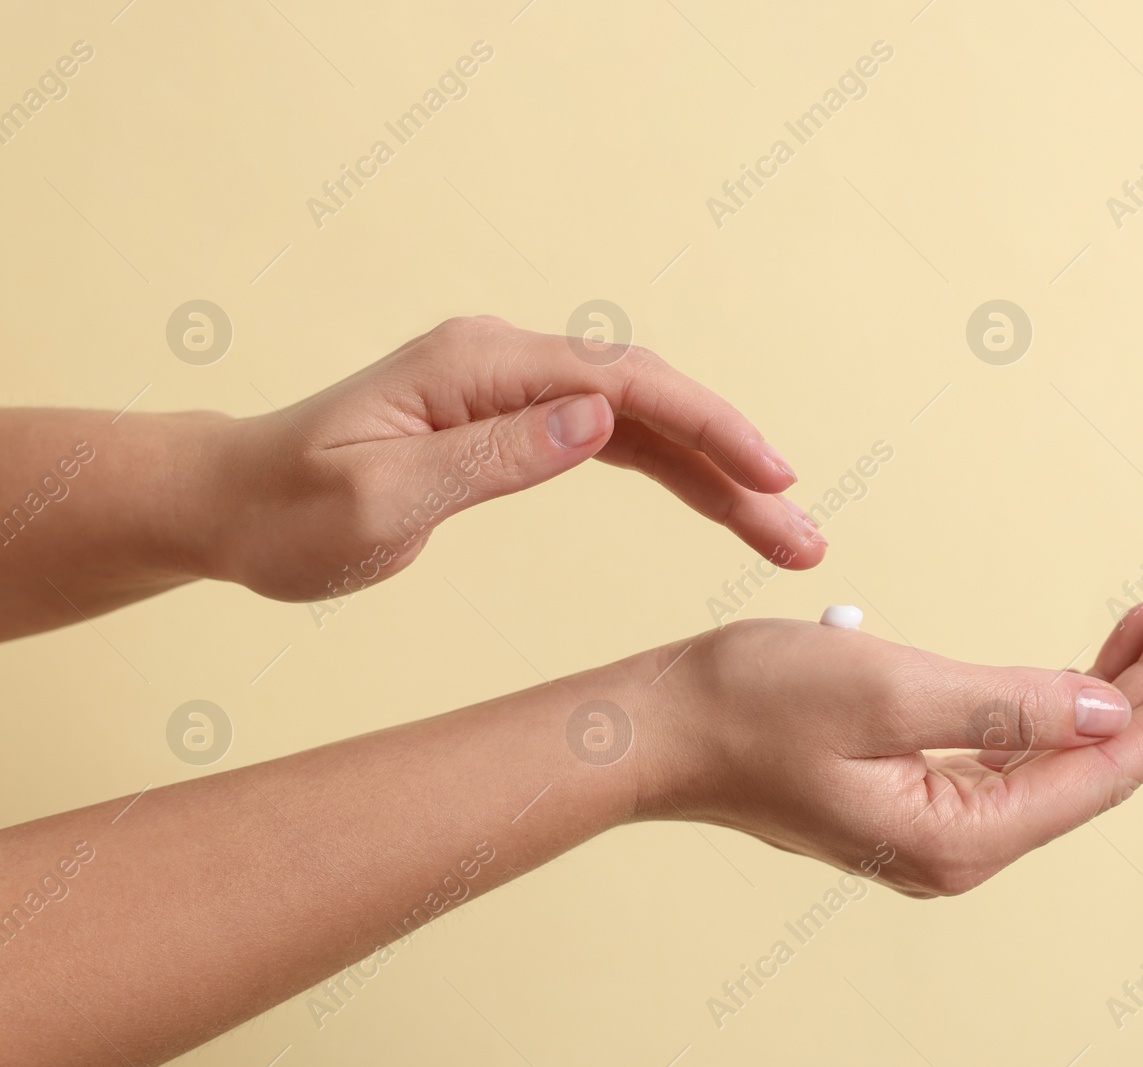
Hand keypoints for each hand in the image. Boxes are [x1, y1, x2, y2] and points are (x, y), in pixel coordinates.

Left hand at [208, 315, 825, 600]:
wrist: (230, 502)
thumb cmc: (286, 510)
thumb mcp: (377, 502)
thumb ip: (492, 461)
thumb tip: (600, 420)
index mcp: (477, 366)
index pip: (622, 384)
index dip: (710, 427)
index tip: (773, 477)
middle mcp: (506, 362)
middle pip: (653, 401)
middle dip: (737, 461)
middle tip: (802, 534)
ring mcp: (515, 389)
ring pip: (647, 423)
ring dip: (719, 475)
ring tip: (784, 533)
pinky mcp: (517, 422)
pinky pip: (618, 441)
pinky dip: (676, 473)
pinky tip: (721, 503)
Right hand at [639, 599, 1142, 896]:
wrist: (662, 726)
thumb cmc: (753, 705)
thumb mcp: (890, 690)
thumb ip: (1008, 702)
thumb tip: (1106, 710)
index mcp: (957, 836)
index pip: (1099, 774)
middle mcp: (958, 843)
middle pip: (1088, 764)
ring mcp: (936, 819)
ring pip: (1055, 751)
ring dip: (1108, 686)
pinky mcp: (915, 788)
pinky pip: (1012, 746)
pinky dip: (1052, 696)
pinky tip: (1082, 661)